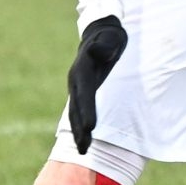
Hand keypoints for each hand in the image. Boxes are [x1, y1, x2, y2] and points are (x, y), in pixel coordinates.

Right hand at [67, 15, 127, 154]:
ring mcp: (77, 88)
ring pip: (75, 113)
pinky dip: (80, 125)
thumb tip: (100, 51)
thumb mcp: (110, 36)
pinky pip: (80, 111)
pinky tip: (84, 139)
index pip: (85, 94)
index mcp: (82, 71)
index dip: (87, 111)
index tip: (90, 127)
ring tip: (83, 151)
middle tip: (84, 149)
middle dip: (79, 129)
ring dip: (78, 132)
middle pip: (76, 109)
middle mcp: (76, 82)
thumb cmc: (109, 36)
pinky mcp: (82, 91)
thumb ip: (105, 44)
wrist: (100, 33)